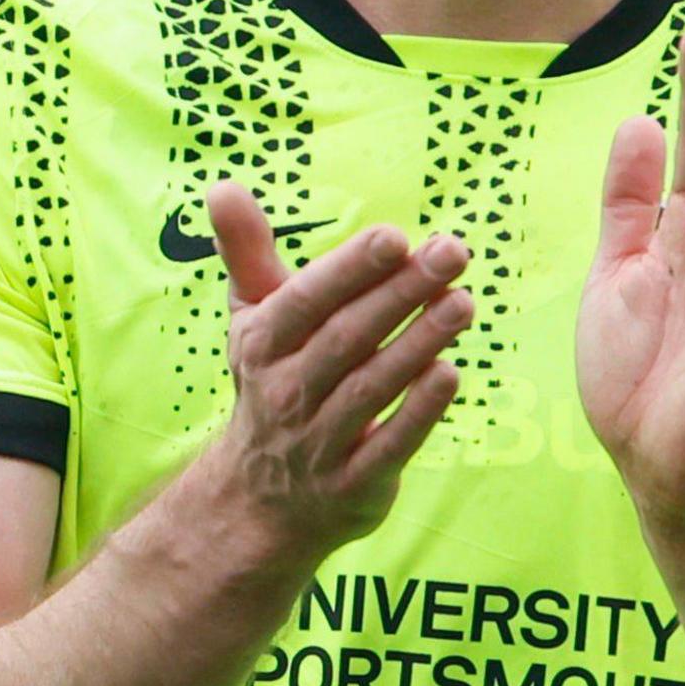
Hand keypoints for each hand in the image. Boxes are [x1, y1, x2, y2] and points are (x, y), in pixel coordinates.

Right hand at [181, 184, 471, 569]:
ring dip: (419, 344)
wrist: (261, 501)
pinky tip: (451, 374)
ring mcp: (319, 442)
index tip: (395, 236)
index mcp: (262, 344)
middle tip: (452, 253)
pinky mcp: (354, 484)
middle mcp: (286, 392)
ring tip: (463, 303)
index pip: (307, 300)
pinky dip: (419, 412)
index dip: (350, 269)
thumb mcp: (252, 318)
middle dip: (401, 293)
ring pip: (371, 388)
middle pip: (347, 338)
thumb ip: (246, 251)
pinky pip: (389, 445)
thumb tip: (222, 184)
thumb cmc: (272, 383)